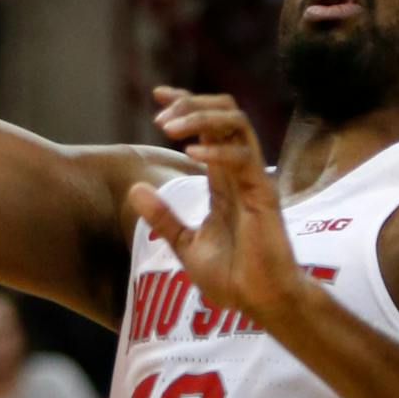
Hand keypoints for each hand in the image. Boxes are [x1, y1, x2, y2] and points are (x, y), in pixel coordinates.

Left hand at [128, 88, 311, 328]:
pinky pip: (243, 158)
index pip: (209, 125)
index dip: (185, 104)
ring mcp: (255, 178)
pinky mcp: (263, 193)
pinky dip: (216, 150)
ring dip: (201, 117)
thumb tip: (135, 189)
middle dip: (191, 104)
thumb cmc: (233, 277)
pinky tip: (190, 153)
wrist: (260, 303)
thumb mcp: (185, 244)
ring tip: (170, 128)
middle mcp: (241, 171)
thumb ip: (163, 217)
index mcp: (225, 179)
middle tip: (160, 116)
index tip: (157, 94)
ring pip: (237, 123)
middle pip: (225, 112)